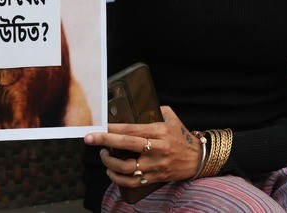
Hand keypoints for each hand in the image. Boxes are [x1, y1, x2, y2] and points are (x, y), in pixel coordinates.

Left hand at [84, 106, 202, 187]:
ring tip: (103, 156)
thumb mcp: (173, 120)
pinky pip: (132, 182)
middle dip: (105, 141)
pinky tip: (111, 171)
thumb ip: (159, 110)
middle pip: (126, 145)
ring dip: (110, 163)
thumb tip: (144, 104)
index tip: (100, 125)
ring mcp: (155, 165)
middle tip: (89, 138)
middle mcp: (156, 149)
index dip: (114, 128)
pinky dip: (118, 179)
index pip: (132, 129)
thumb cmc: (183, 138)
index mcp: (159, 132)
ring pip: (127, 167)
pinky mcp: (154, 177)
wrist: (197, 160)